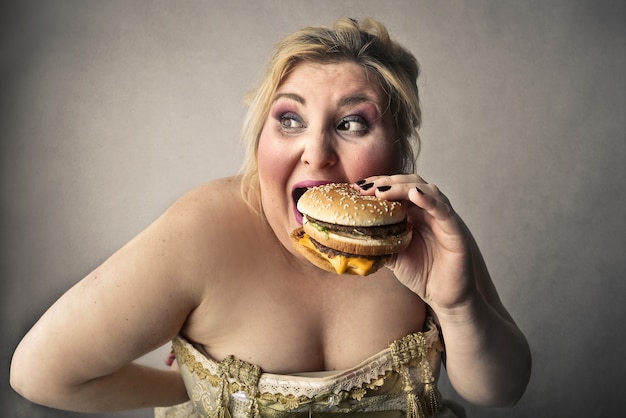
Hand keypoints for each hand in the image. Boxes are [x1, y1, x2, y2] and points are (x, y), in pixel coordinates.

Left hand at [355, 174, 475, 310]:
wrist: (443, 296)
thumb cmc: (421, 273)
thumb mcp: (392, 256)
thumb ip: (377, 242)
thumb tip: (349, 238)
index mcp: (414, 212)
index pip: (396, 188)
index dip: (377, 184)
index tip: (356, 187)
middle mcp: (429, 210)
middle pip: (409, 183)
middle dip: (386, 182)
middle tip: (364, 188)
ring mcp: (442, 217)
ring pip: (426, 190)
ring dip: (402, 187)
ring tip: (382, 191)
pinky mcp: (455, 230)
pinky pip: (443, 210)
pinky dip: (429, 200)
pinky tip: (415, 194)